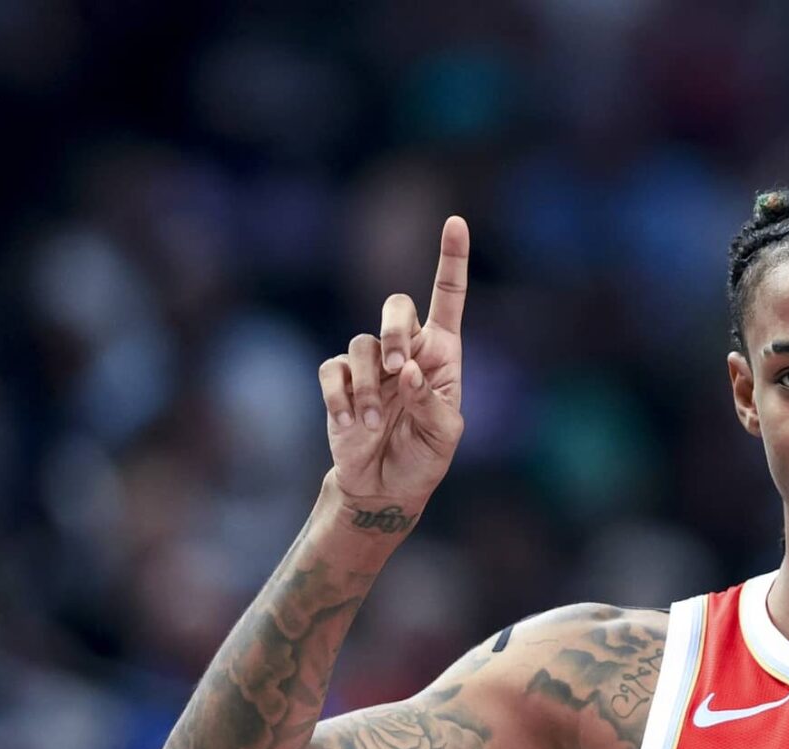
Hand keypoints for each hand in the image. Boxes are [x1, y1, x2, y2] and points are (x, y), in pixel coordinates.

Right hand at [318, 216, 469, 506]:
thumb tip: (407, 373)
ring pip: (360, 344)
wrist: (384, 486)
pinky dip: (342, 398)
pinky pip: (332, 371)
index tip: (455, 221)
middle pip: (396, 306)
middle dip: (394, 330)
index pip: (448, 297)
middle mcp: (405, 350)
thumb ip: (432, 403)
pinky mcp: (338, 381)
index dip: (451, 259)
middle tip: (397, 367)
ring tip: (372, 422)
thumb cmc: (423, 458)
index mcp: (441, 354)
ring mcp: (369, 364)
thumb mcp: (444, 437)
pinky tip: (352, 424)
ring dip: (367, 385)